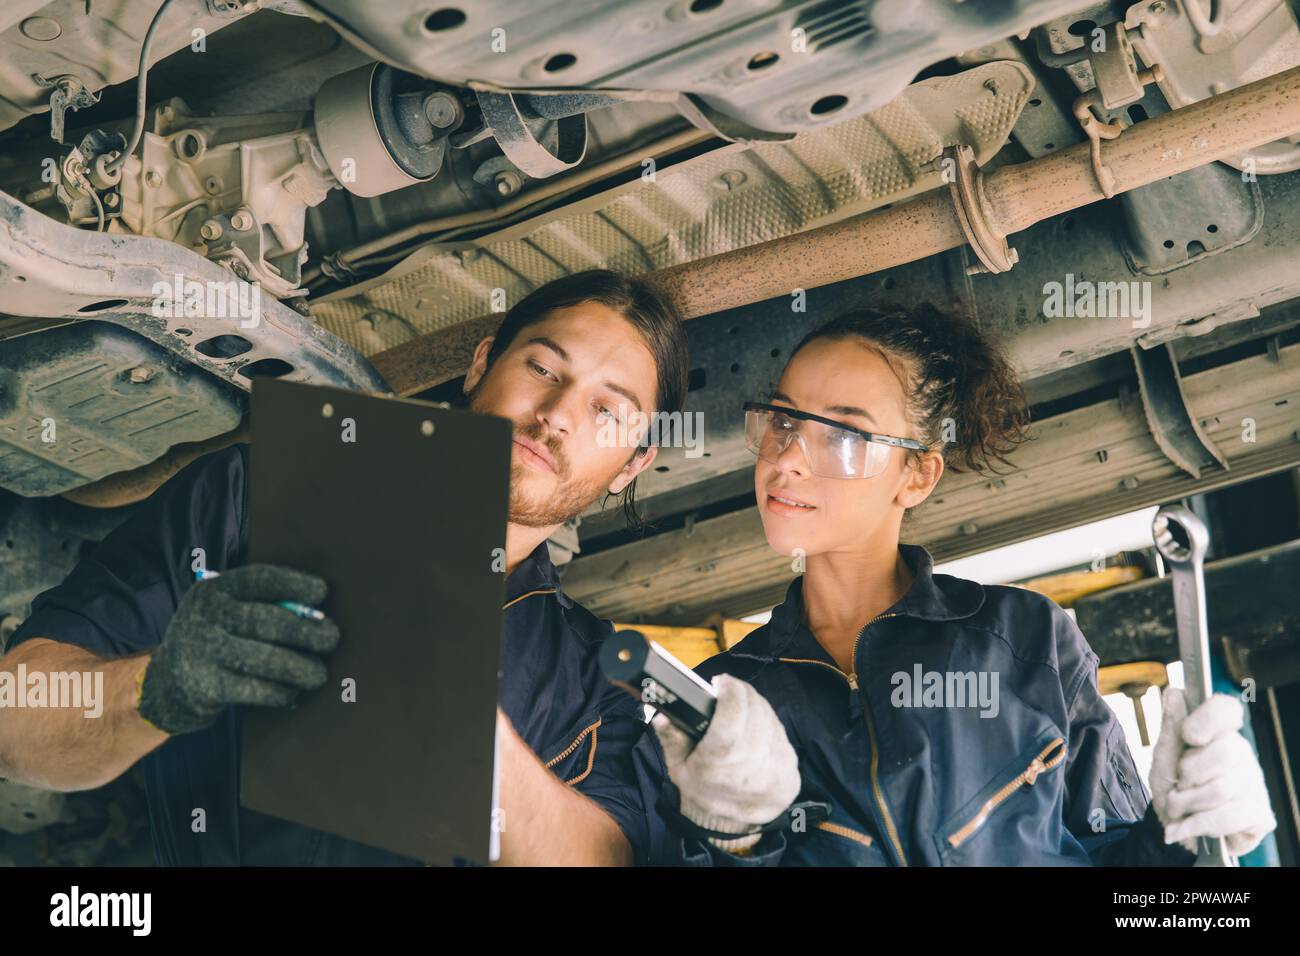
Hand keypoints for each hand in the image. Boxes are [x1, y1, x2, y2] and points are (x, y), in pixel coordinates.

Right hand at [138, 564, 339, 734]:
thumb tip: (317, 616)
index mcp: (214, 590)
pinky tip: (291, 692)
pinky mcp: (205, 686)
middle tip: (332, 639)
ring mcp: (203, 651)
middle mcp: (205, 616)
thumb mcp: (225, 613)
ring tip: (319, 673)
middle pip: (268, 621)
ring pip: (265, 659)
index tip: (322, 592)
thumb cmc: (215, 641)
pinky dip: (280, 691)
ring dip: (301, 667)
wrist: (165, 685)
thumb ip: (261, 607)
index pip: (260, 579)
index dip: (295, 583)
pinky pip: (255, 689)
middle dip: (307, 632)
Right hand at [652, 673, 799, 851]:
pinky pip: (780, 733)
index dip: (729, 689)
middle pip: (752, 707)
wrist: (730, 826)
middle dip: (739, 693)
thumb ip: (671, 737)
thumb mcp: (679, 767)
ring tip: (739, 706)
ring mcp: (776, 766)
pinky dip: (767, 723)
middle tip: (727, 690)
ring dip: (754, 705)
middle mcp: (752, 762)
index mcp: (721, 760)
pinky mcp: (791, 769)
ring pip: (768, 716)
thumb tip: (661, 712)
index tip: (721, 682)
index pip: (732, 710)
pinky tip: (754, 725)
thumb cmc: (701, 791)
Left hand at [1149, 687, 1275, 856]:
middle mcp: (1243, 754)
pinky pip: (1228, 817)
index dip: (1210, 719)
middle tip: (1177, 784)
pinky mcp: (1260, 815)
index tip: (1189, 735)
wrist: (1177, 827)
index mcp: (1219, 733)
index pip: (1227, 710)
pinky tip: (1186, 825)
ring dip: (1186, 803)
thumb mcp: (1163, 757)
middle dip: (1189, 774)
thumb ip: (1170, 727)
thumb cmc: (1172, 786)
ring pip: (1222, 789)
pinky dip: (1196, 824)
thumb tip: (1175, 692)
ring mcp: (1255, 785)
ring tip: (1177, 807)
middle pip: (1226, 753)